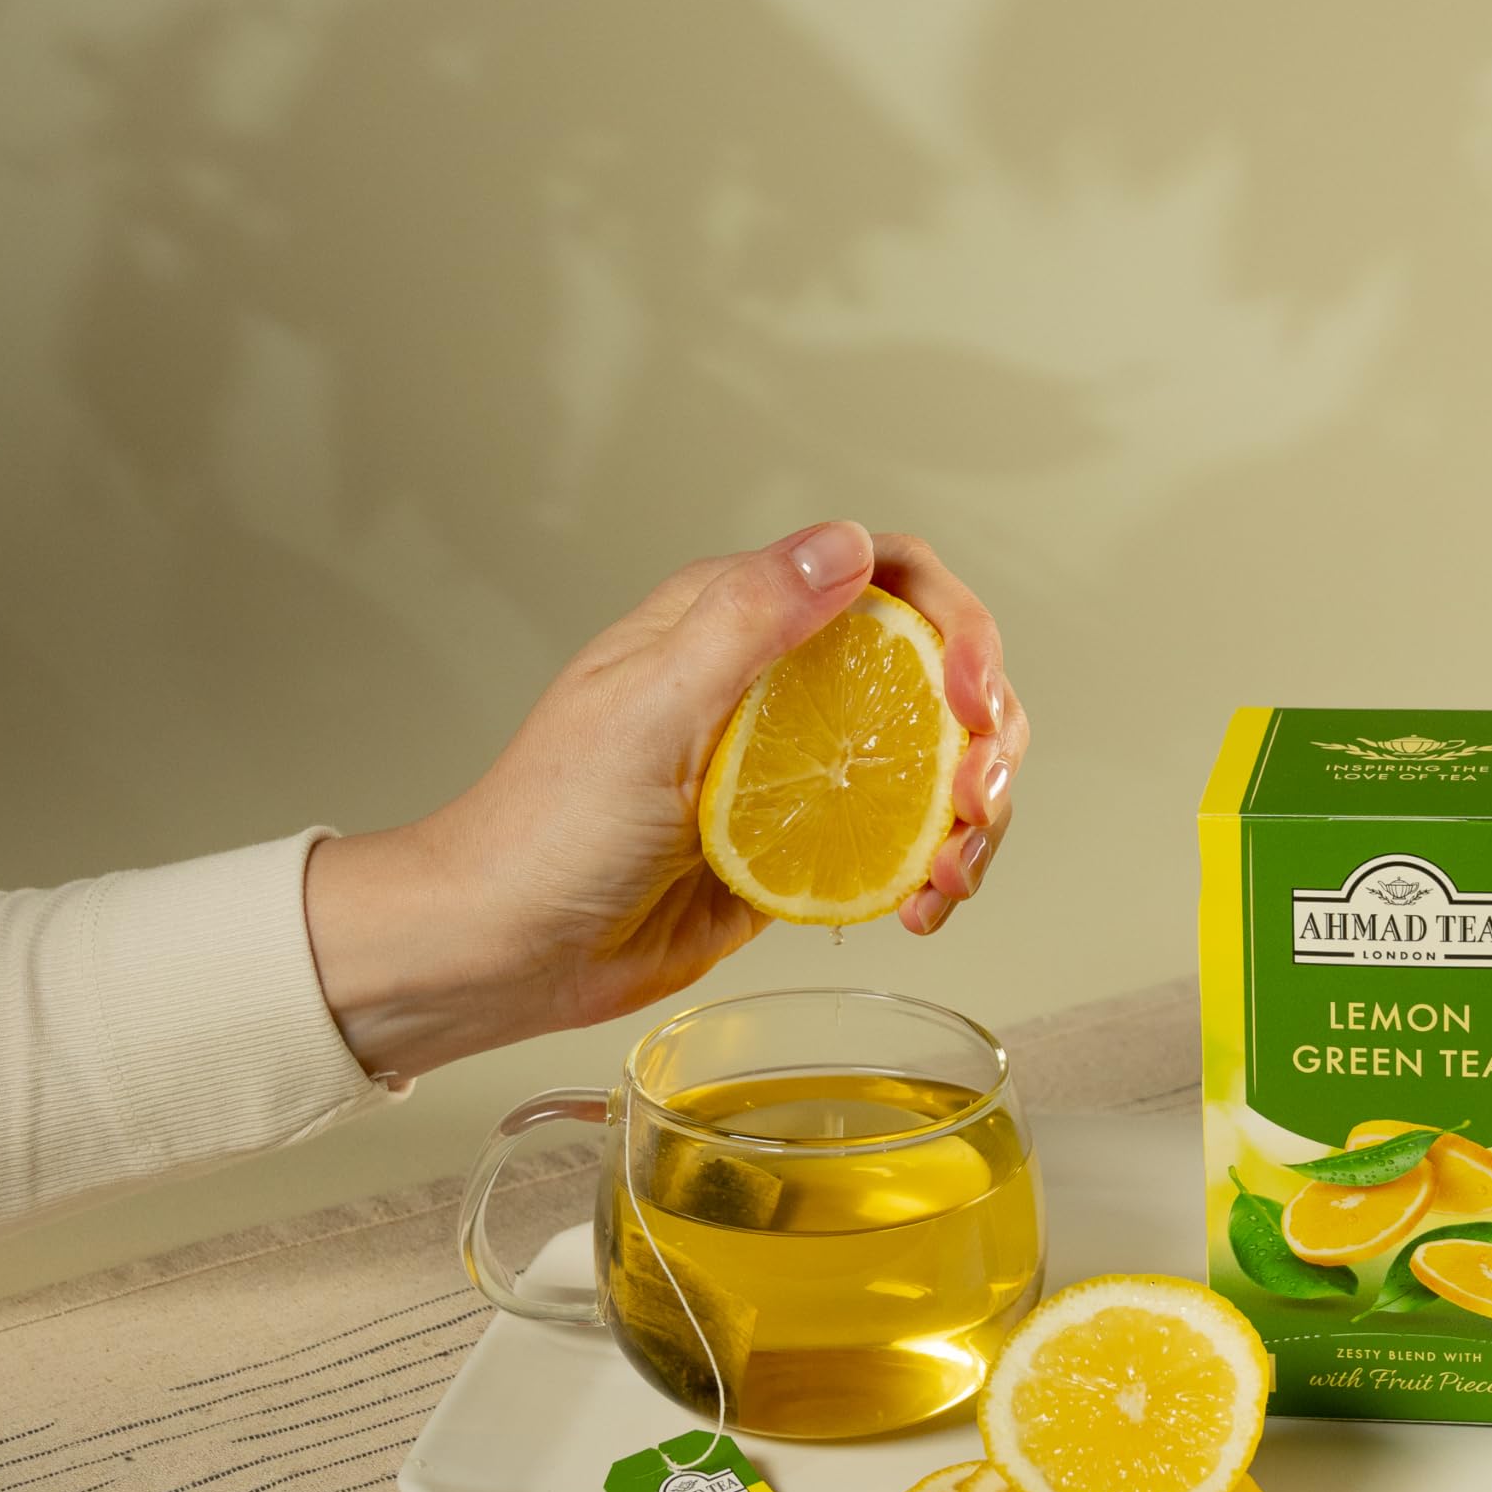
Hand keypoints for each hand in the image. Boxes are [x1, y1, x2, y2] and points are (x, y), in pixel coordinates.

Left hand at [302, 521, 1027, 1081]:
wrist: (506, 949)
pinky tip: (924, 907)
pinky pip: (905, 839)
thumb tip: (845, 542)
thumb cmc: (546, 827)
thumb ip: (747, 623)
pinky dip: (939, 871)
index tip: (969, 699)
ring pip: (936, 761)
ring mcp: (798, 767)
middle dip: (986, 733)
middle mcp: (779, 682)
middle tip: (975, 803)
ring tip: (952, 875)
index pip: (888, 578)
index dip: (957, 626)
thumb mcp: (648, 712)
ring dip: (974, 815)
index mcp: (736, 620)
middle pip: (935, 672)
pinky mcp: (805, 844)